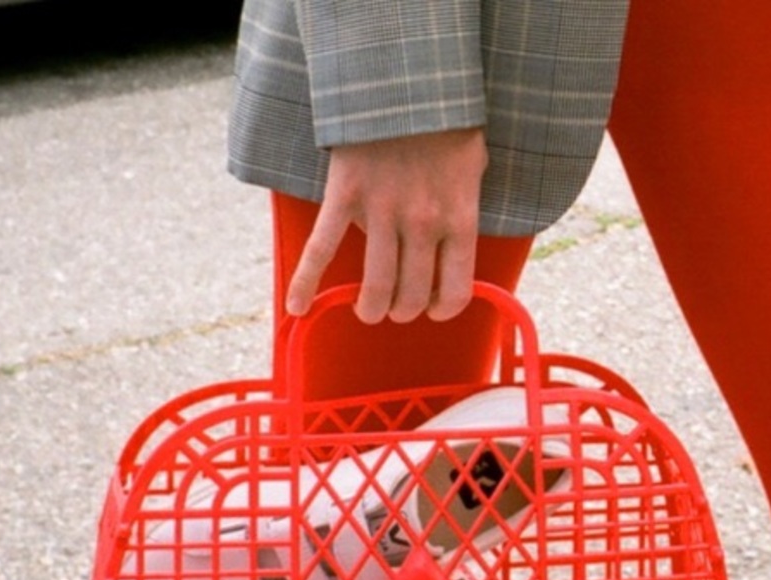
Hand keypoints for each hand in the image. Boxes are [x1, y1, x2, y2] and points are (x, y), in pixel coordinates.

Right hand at [285, 128, 487, 324]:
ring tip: (366, 309)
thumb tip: (452, 248)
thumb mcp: (472, 169)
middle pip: (410, 296)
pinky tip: (298, 307)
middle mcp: (423, 223)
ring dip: (369, 308)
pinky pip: (322, 251)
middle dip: (401, 311)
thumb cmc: (445, 123)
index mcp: (458, 217)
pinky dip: (306, 283)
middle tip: (393, 306)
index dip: (442, 310)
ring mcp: (382, 212)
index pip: (454, 291)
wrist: (405, 78)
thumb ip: (462, 210)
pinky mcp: (344, 197)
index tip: (432, 308)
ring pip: (375, 287)